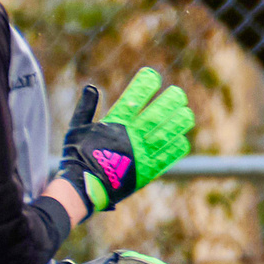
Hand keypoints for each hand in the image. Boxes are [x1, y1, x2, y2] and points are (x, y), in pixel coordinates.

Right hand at [57, 68, 194, 212]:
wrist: (82, 187)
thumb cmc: (76, 157)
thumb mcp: (77, 129)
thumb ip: (86, 108)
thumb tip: (92, 87)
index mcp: (114, 125)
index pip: (132, 100)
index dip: (144, 87)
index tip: (154, 76)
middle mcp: (130, 137)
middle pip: (155, 115)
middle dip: (168, 102)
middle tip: (178, 93)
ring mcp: (140, 154)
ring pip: (165, 134)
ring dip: (177, 122)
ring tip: (187, 113)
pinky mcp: (146, 171)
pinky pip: (166, 157)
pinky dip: (175, 148)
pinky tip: (181, 139)